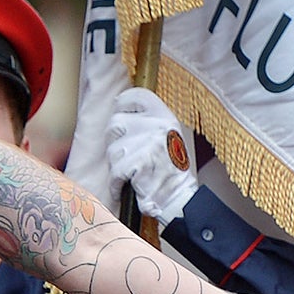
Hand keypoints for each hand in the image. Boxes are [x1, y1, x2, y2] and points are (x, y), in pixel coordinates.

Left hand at [104, 87, 198, 223]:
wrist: (180, 197)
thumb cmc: (172, 169)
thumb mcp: (168, 135)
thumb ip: (148, 121)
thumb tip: (120, 108)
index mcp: (164, 116)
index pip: (135, 96)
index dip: (123, 104)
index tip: (121, 112)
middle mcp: (156, 126)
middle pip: (116, 122)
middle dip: (116, 141)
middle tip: (127, 153)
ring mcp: (147, 144)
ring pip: (113, 148)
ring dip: (118, 163)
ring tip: (132, 172)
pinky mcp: (138, 163)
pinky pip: (115, 170)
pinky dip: (116, 182)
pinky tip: (125, 184)